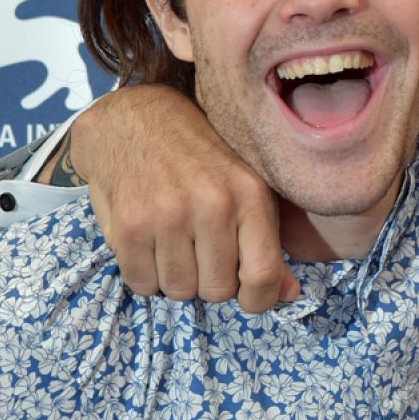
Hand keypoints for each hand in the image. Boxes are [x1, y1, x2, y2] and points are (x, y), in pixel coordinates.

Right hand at [64, 85, 297, 311]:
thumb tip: (290, 294)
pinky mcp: (128, 225)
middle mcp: (212, 205)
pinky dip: (145, 274)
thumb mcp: (247, 187)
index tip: (250, 298)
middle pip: (217, 291)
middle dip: (210, 282)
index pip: (263, 275)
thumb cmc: (201, 157)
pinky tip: (149, 244)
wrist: (135, 119)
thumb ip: (269, 242)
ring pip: (179, 291)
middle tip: (202, 253)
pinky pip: (142, 283)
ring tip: (175, 244)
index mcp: (251, 196)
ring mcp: (167, 216)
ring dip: (176, 278)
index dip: (259, 300)